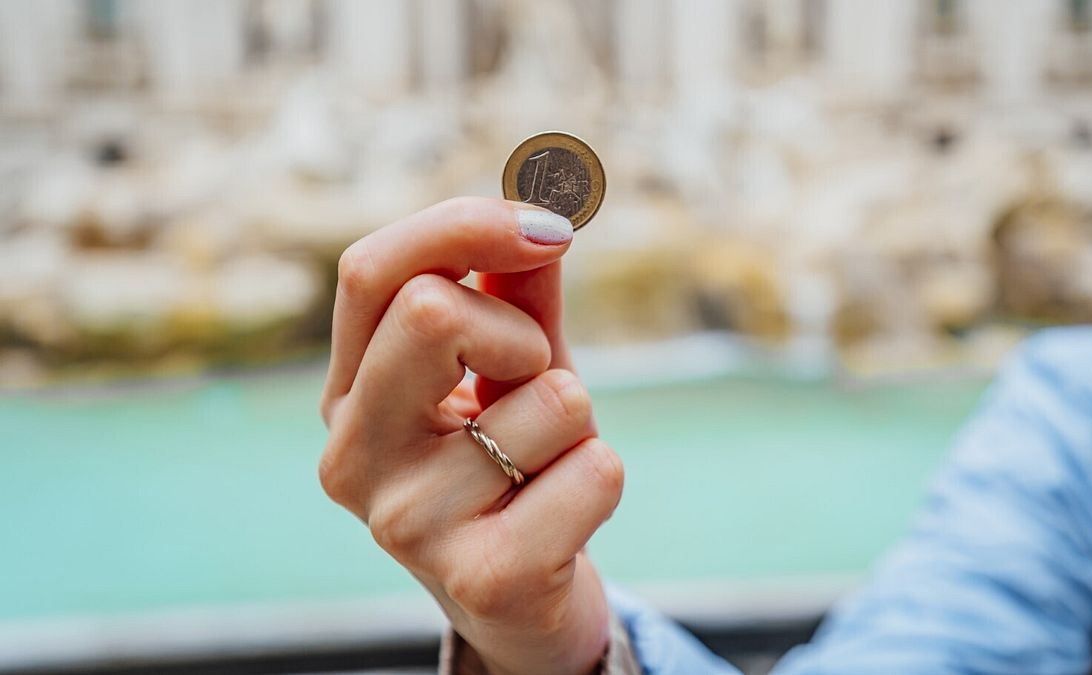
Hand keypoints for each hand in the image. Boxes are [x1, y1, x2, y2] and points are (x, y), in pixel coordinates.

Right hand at [318, 197, 623, 674]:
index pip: (371, 270)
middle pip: (428, 309)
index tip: (550, 228)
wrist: (520, 604)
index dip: (464, 225)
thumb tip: (544, 205)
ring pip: (551, 396)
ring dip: (577, 418)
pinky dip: (604, 478)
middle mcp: (351, 456)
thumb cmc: (513, 465)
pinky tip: (561, 521)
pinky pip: (596, 470)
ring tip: (543, 468)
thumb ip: (517, 290)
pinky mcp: (479, 576)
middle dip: (520, 334)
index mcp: (348, 393)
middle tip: (531, 384)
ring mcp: (404, 522)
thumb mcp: (511, 368)